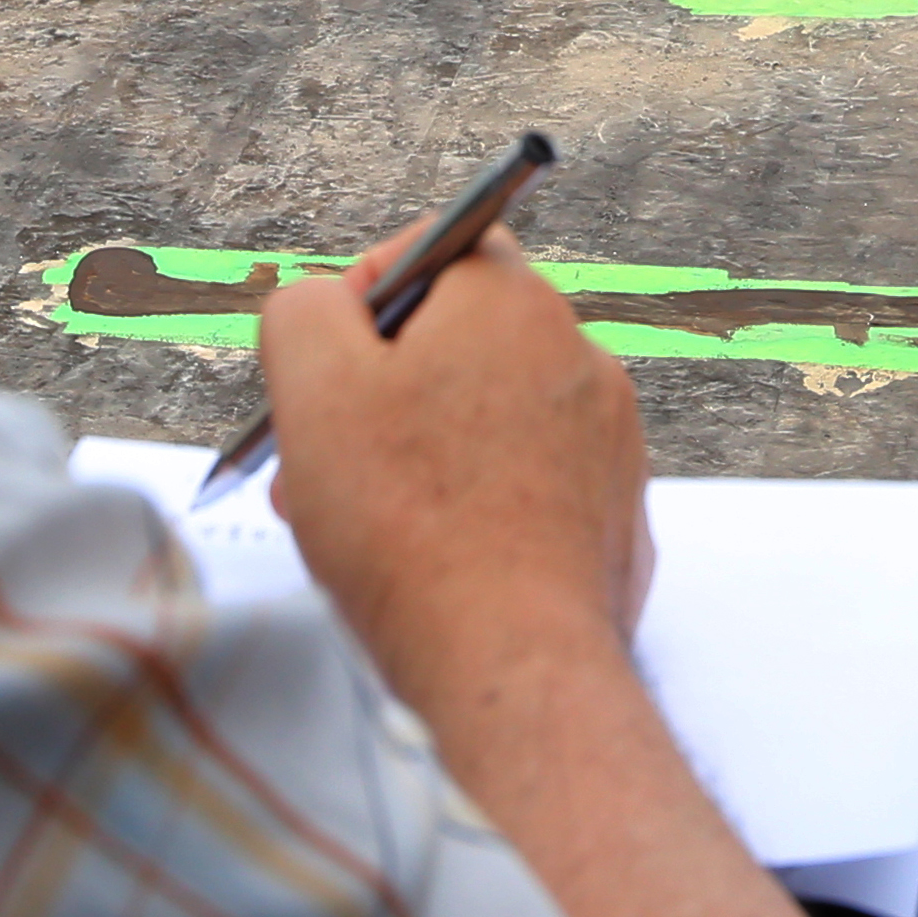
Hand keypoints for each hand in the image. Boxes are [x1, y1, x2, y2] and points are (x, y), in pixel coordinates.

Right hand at [260, 230, 811, 916]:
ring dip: (421, 457)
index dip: (364, 301)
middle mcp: (579, 355)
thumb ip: (303, 310)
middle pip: (457, 344)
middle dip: (382, 395)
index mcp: (512, 303)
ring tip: (367, 530)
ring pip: (487, 421)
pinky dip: (478, 510)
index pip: (438, 247)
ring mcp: (610, 441)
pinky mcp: (614, 516)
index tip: (329, 372)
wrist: (515, 669)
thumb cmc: (410, 528)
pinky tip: (433, 567)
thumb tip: (321, 302)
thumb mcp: (313, 388)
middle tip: (327, 464)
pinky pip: (528, 488)